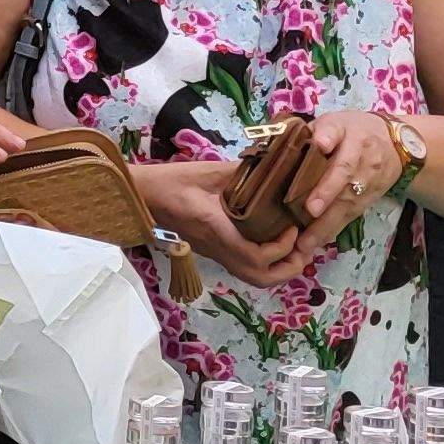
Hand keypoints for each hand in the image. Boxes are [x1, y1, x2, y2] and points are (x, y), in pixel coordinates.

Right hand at [134, 156, 317, 289]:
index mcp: (215, 228)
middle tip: (303, 246)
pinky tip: (273, 243)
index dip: (282, 247)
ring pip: (252, 277)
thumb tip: (274, 166)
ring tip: (293, 249)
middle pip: (259, 277)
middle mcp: (217, 248)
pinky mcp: (212, 251)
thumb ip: (241, 173)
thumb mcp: (208, 172)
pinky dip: (266, 263)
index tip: (292, 226)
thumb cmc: (170, 181)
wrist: (140, 195)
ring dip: (279, 269)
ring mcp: (214, 253)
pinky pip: (244, 267)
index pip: (255, 255)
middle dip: (288, 267)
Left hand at [289, 111, 410, 260]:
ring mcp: (369, 180)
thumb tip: (293, 140)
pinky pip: (352, 214)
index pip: (338, 133)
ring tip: (306, 241)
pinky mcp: (370, 198)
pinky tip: (317, 241)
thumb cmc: (354, 131)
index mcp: (349, 133)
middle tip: (309, 211)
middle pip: (345, 175)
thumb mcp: (337, 121)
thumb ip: (317, 130)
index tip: (321, 145)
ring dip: (327, 222)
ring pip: (349, 201)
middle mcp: (362, 157)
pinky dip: (334, 228)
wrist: (395, 144)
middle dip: (328, 193)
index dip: (329, 138)